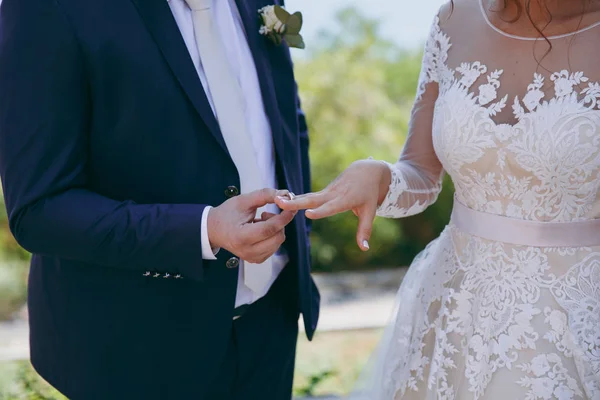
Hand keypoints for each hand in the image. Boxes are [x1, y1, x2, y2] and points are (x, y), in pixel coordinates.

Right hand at [208, 188, 295, 262]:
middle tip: (265, 214)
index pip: (270, 228)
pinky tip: (260, 230)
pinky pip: (274, 247)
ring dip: (275, 229)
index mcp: (241, 237)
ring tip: (260, 222)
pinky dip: (272, 236)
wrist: (214, 230)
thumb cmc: (227, 214)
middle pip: (277, 237)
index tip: (291, 206)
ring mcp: (252, 258)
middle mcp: (247, 251)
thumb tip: (284, 194)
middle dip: (278, 222)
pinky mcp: (256, 259)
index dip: (283, 217)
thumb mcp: (243, 200)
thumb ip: (264, 195)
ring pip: (278, 242)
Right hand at [275, 160, 390, 250]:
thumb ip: (365, 230)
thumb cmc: (369, 193)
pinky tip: (281, 200)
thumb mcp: (370, 211)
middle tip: (280, 202)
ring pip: (307, 196)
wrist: (366, 171)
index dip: (320, 211)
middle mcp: (333, 194)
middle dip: (296, 202)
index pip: (331, 207)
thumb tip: (364, 249)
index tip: (307, 213)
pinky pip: (308, 196)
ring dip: (292, 199)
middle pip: (312, 199)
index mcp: (345, 200)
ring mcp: (327, 191)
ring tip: (276, 200)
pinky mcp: (323, 191)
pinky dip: (295, 198)